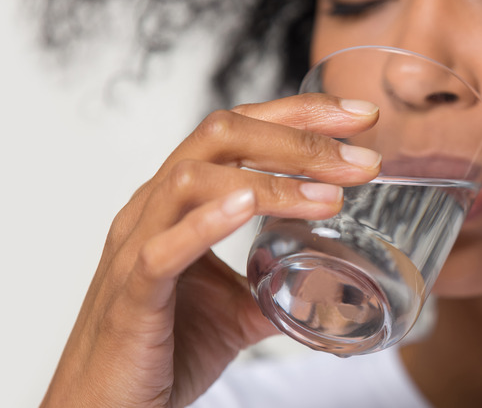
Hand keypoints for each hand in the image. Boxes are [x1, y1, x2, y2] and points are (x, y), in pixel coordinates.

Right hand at [41, 94, 380, 406]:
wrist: (107, 406)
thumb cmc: (163, 346)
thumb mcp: (239, 307)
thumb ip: (280, 284)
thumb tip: (331, 280)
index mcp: (180, 201)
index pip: (239, 130)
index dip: (298, 114)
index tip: (359, 118)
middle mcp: (155, 208)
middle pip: (221, 135)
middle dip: (299, 140)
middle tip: (362, 161)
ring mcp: (137, 244)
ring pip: (193, 180)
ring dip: (272, 182)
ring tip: (331, 199)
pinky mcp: (132, 293)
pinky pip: (161, 248)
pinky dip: (207, 223)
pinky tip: (249, 206)